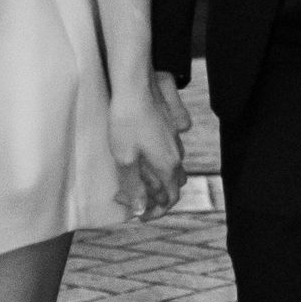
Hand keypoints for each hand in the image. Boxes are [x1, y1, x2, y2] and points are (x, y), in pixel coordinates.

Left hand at [110, 75, 187, 220]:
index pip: (170, 199)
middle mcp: (176, 154)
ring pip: (171, 169)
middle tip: (131, 199)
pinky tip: (140, 157)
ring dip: (155, 180)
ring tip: (134, 180)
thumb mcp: (124, 158)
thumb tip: (141, 210)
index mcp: (167, 165)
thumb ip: (134, 186)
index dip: (155, 212)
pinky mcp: (168, 128)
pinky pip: (168, 153)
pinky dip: (156, 163)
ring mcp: (174, 139)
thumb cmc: (127, 121)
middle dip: (155, 197)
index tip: (139, 216)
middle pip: (172, 186)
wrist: (135, 85)